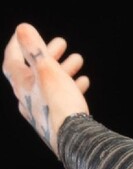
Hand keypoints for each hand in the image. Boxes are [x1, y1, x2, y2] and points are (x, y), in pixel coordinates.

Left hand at [4, 22, 90, 154]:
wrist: (73, 140)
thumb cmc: (59, 104)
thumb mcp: (47, 70)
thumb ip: (35, 49)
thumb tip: (22, 28)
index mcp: (21, 85)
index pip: (12, 60)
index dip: (18, 44)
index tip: (28, 34)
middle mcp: (27, 98)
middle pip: (33, 71)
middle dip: (47, 55)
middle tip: (61, 44)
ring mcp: (41, 111)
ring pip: (49, 84)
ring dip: (62, 69)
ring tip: (78, 59)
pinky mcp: (56, 120)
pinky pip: (61, 99)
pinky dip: (70, 86)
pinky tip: (83, 82)